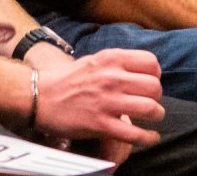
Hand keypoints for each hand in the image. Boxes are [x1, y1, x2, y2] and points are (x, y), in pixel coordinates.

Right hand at [30, 47, 163, 150]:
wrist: (39, 96)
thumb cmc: (66, 79)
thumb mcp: (94, 60)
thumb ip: (117, 65)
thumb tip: (139, 72)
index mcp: (111, 59)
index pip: (151, 62)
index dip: (155, 74)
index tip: (151, 82)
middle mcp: (112, 78)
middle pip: (154, 87)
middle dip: (157, 97)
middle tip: (150, 102)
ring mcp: (107, 102)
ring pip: (149, 109)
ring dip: (156, 116)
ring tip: (153, 119)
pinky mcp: (100, 124)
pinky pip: (134, 134)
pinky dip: (147, 138)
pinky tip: (150, 138)